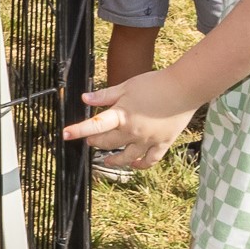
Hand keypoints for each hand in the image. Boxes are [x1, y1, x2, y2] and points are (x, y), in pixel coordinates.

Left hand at [61, 68, 196, 169]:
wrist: (185, 88)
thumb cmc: (155, 83)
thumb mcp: (126, 86)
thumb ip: (105, 95)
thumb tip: (84, 98)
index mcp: (122, 115)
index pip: (94, 125)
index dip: (78, 130)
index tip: (64, 135)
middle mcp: (133, 131)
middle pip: (108, 143)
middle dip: (96, 142)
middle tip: (90, 141)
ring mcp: (148, 140)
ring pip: (127, 157)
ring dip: (114, 160)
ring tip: (106, 160)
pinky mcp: (163, 143)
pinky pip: (150, 160)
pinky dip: (140, 165)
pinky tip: (134, 164)